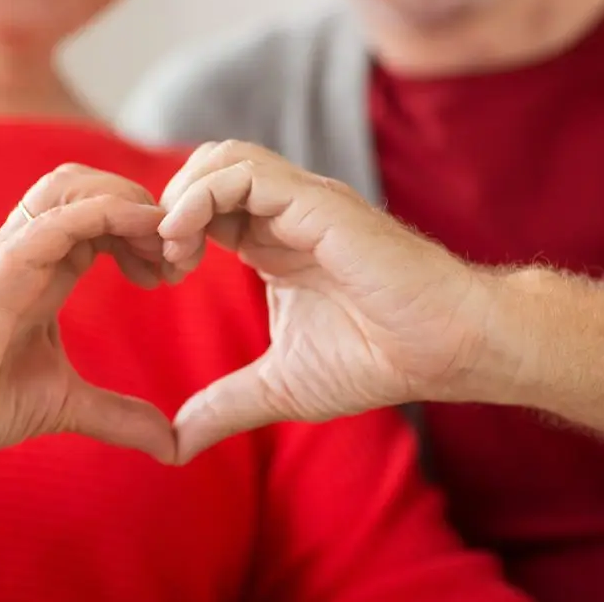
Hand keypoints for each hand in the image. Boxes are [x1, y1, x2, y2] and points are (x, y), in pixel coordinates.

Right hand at [0, 165, 176, 469]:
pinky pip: (60, 219)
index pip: (96, 214)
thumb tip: (170, 445)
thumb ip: (119, 415)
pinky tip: (147, 238)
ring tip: (163, 245)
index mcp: (43, 269)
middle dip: (139, 204)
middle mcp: (27, 251)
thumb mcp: (68, 404)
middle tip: (176, 252)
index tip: (173, 269)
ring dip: (128, 202)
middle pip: (85, 184)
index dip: (141, 227)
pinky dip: (110, 214)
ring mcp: (11, 254)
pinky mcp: (2, 268)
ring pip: (71, 186)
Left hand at [159, 141, 492, 462]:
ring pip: (221, 158)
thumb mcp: (279, 387)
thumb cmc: (377, 359)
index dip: (170, 230)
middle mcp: (284, 212)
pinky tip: (187, 241)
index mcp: (271, 241)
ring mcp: (303, 201)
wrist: (446, 350)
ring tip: (172, 250)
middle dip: (167, 206)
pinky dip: (201, 196)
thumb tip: (175, 445)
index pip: (204, 205)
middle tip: (160, 261)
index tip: (157, 276)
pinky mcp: (319, 202)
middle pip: (205, 168)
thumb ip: (224, 406)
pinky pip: (245, 173)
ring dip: (181, 196)